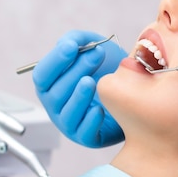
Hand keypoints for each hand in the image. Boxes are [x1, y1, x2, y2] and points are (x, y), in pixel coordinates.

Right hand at [33, 30, 125, 147]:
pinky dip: (90, 121)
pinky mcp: (88, 137)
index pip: (42, 76)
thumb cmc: (108, 68)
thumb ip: (76, 40)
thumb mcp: (93, 47)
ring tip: (92, 81)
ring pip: (67, 113)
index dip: (55, 61)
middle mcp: (56, 105)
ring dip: (79, 96)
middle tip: (97, 54)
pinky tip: (99, 109)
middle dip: (75, 71)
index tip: (72, 46)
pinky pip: (85, 133)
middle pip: (55, 92)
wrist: (135, 89)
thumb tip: (67, 44)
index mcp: (51, 85)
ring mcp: (70, 123)